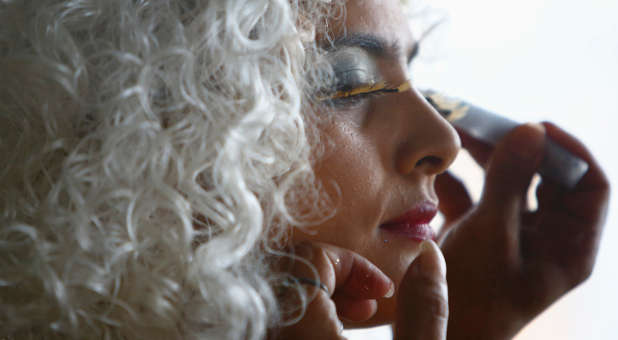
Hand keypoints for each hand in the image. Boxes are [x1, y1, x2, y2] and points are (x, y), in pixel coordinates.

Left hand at [272, 241, 449, 339]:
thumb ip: (427, 309)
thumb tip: (428, 252)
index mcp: (305, 333)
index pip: (307, 259)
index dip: (351, 263)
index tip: (383, 289)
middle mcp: (276, 332)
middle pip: (291, 271)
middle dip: (339, 275)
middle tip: (373, 298)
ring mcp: (272, 335)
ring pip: (284, 293)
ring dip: (327, 293)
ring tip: (365, 313)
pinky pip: (282, 314)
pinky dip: (312, 311)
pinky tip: (342, 329)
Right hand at [435, 122, 609, 338]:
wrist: (435, 331)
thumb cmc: (472, 296)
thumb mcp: (492, 234)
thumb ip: (510, 181)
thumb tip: (529, 128)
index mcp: (570, 246)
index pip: (591, 186)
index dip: (570, 151)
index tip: (535, 126)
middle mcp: (548, 237)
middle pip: (548, 178)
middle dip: (521, 148)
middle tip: (491, 123)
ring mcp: (514, 235)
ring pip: (511, 183)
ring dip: (488, 158)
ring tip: (462, 133)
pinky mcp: (482, 234)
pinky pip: (480, 197)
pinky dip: (462, 180)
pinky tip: (440, 166)